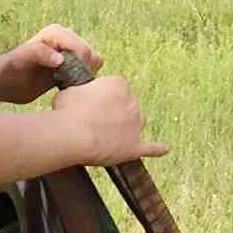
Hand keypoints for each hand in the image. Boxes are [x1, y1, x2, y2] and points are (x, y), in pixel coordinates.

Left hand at [0, 23, 99, 103]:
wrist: (2, 83)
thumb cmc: (7, 69)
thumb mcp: (19, 60)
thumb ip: (39, 54)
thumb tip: (61, 60)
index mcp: (56, 33)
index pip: (82, 49)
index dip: (78, 66)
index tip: (62, 79)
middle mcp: (66, 40)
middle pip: (91, 56)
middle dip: (82, 72)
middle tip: (63, 84)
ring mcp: (69, 54)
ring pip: (93, 64)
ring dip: (83, 77)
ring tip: (64, 86)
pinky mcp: (69, 68)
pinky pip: (87, 74)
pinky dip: (81, 83)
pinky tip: (64, 89)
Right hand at [52, 69, 168, 168]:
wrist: (72, 134)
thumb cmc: (68, 111)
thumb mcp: (71, 90)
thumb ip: (82, 91)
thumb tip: (81, 96)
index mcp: (118, 84)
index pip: (116, 88)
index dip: (103, 98)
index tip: (91, 105)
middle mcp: (132, 101)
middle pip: (129, 105)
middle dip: (116, 112)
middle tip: (96, 121)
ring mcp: (136, 124)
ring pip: (138, 122)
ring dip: (128, 127)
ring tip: (112, 135)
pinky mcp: (135, 146)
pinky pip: (151, 147)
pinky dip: (157, 149)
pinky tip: (164, 149)